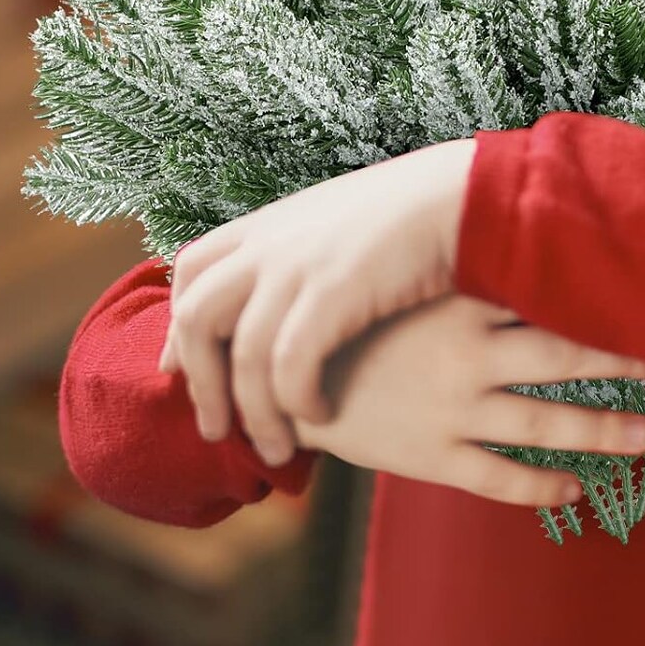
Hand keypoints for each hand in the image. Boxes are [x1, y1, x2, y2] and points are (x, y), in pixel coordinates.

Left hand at [159, 139, 475, 467]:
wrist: (466, 195)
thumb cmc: (419, 214)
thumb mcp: (343, 224)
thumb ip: (305, 252)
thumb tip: (288, 287)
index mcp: (271, 220)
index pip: (191, 271)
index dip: (178, 325)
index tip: (181, 369)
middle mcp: (272, 240)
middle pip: (197, 316)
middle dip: (200, 382)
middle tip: (216, 430)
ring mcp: (298, 264)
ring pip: (241, 355)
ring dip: (253, 413)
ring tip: (276, 450)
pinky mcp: (333, 292)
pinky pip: (289, 366)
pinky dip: (296, 401)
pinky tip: (321, 416)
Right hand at [291, 292, 644, 508]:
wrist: (278, 372)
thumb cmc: (347, 314)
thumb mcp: (398, 274)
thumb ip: (452, 258)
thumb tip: (505, 216)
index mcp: (458, 300)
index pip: (548, 294)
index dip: (602, 298)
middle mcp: (466, 353)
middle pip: (564, 356)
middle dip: (623, 361)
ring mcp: (451, 408)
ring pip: (545, 424)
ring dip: (603, 430)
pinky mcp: (431, 456)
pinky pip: (500, 478)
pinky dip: (543, 486)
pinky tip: (576, 490)